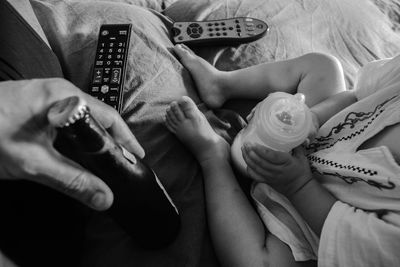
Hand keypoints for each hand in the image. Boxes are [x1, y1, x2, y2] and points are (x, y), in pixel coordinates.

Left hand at [0, 78, 144, 209]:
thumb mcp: (34, 163)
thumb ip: (72, 181)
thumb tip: (104, 197)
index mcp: (65, 97)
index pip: (109, 117)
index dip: (125, 139)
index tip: (136, 158)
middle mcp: (59, 92)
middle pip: (97, 117)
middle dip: (111, 141)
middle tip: (120, 163)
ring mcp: (46, 97)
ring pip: (81, 120)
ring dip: (93, 140)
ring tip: (103, 162)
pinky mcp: (35, 105)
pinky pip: (66, 121)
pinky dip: (75, 139)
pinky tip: (74, 154)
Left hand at [242, 143, 311, 195]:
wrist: (300, 188)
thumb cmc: (302, 172)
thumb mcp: (302, 158)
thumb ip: (297, 146)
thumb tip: (294, 134)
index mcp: (286, 163)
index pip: (272, 156)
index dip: (261, 150)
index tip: (254, 143)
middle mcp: (277, 170)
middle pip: (261, 162)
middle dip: (251, 152)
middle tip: (246, 144)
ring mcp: (270, 177)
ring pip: (256, 168)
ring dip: (248, 159)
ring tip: (243, 149)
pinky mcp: (267, 181)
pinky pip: (255, 176)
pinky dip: (249, 169)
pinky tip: (246, 162)